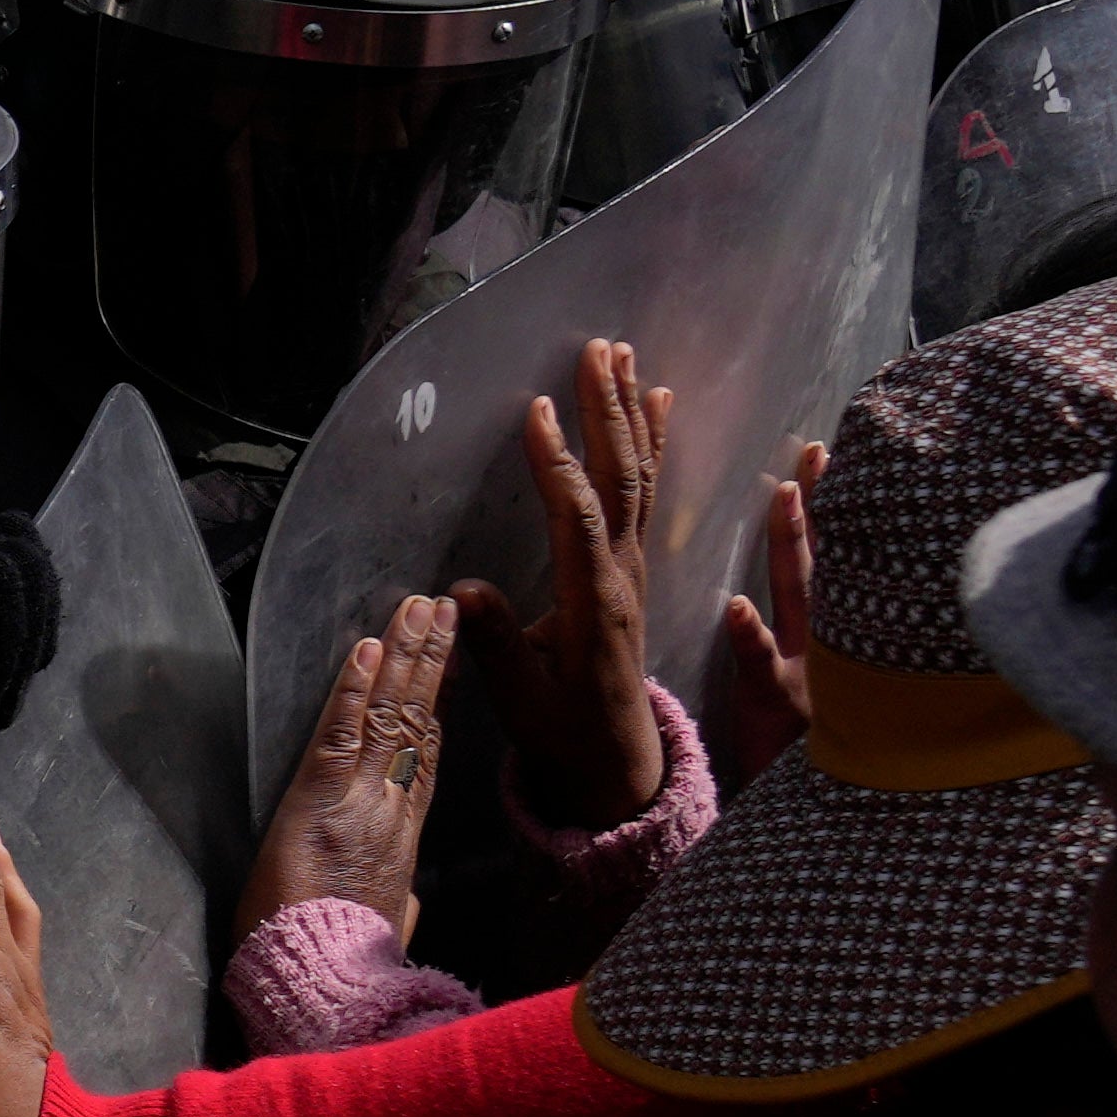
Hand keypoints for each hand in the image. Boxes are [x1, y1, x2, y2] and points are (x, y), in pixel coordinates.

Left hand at [242, 600, 457, 943]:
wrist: (328, 989)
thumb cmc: (346, 967)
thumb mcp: (385, 928)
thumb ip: (395, 902)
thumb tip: (401, 903)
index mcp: (402, 837)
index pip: (425, 755)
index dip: (436, 703)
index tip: (447, 662)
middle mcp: (390, 810)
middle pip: (417, 721)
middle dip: (430, 661)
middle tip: (441, 607)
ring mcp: (360, 802)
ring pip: (388, 716)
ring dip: (404, 655)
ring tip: (418, 606)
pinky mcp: (319, 804)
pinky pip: (340, 735)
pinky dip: (354, 689)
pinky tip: (370, 647)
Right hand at [447, 336, 668, 832]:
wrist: (620, 765)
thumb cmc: (564, 736)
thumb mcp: (522, 702)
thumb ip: (496, 644)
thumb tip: (461, 590)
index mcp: (593, 605)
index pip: (578, 519)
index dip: (558, 463)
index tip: (537, 409)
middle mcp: (622, 576)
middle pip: (619, 480)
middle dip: (607, 412)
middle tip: (598, 351)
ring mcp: (634, 569)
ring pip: (638, 477)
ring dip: (629, 413)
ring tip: (623, 355)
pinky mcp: (635, 568)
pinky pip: (647, 493)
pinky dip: (650, 443)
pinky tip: (655, 402)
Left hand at [720, 439, 827, 748]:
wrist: (817, 817)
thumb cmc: (802, 749)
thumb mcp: (809, 688)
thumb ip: (803, 640)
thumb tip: (787, 593)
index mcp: (819, 632)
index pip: (822, 555)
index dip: (823, 505)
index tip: (821, 453)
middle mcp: (822, 640)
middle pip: (821, 556)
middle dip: (820, 502)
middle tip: (817, 449)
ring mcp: (806, 669)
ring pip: (800, 596)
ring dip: (792, 544)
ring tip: (783, 495)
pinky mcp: (776, 706)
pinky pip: (762, 665)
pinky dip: (750, 635)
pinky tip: (736, 607)